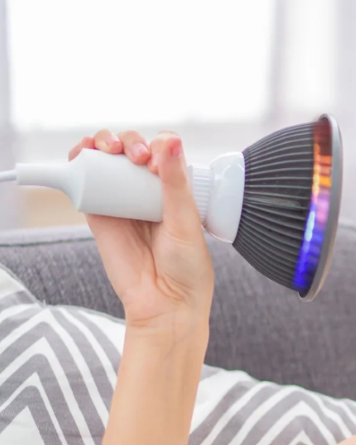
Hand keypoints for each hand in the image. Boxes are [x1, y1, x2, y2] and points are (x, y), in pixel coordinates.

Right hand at [69, 129, 214, 332]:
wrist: (165, 304)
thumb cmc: (186, 270)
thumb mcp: (186, 221)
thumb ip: (176, 182)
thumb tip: (171, 139)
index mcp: (176, 192)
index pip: (163, 152)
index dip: (158, 145)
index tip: (158, 162)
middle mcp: (148, 194)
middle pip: (132, 151)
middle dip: (130, 142)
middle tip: (136, 157)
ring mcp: (122, 202)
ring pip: (108, 161)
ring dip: (104, 142)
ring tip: (110, 148)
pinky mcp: (99, 215)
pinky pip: (85, 182)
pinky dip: (80, 160)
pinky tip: (83, 153)